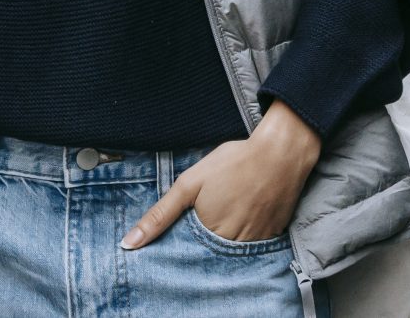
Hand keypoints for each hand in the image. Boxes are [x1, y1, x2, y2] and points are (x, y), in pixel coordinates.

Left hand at [123, 99, 321, 249]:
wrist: (281, 153)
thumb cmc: (233, 163)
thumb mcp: (190, 183)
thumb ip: (160, 215)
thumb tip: (128, 244)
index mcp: (209, 236)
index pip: (186, 254)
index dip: (181, 243)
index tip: (183, 228)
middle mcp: (233, 247)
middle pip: (209, 255)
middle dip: (203, 242)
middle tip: (210, 212)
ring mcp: (255, 244)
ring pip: (231, 253)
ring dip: (224, 240)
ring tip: (227, 212)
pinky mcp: (272, 237)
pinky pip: (253, 247)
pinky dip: (245, 236)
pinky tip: (244, 213)